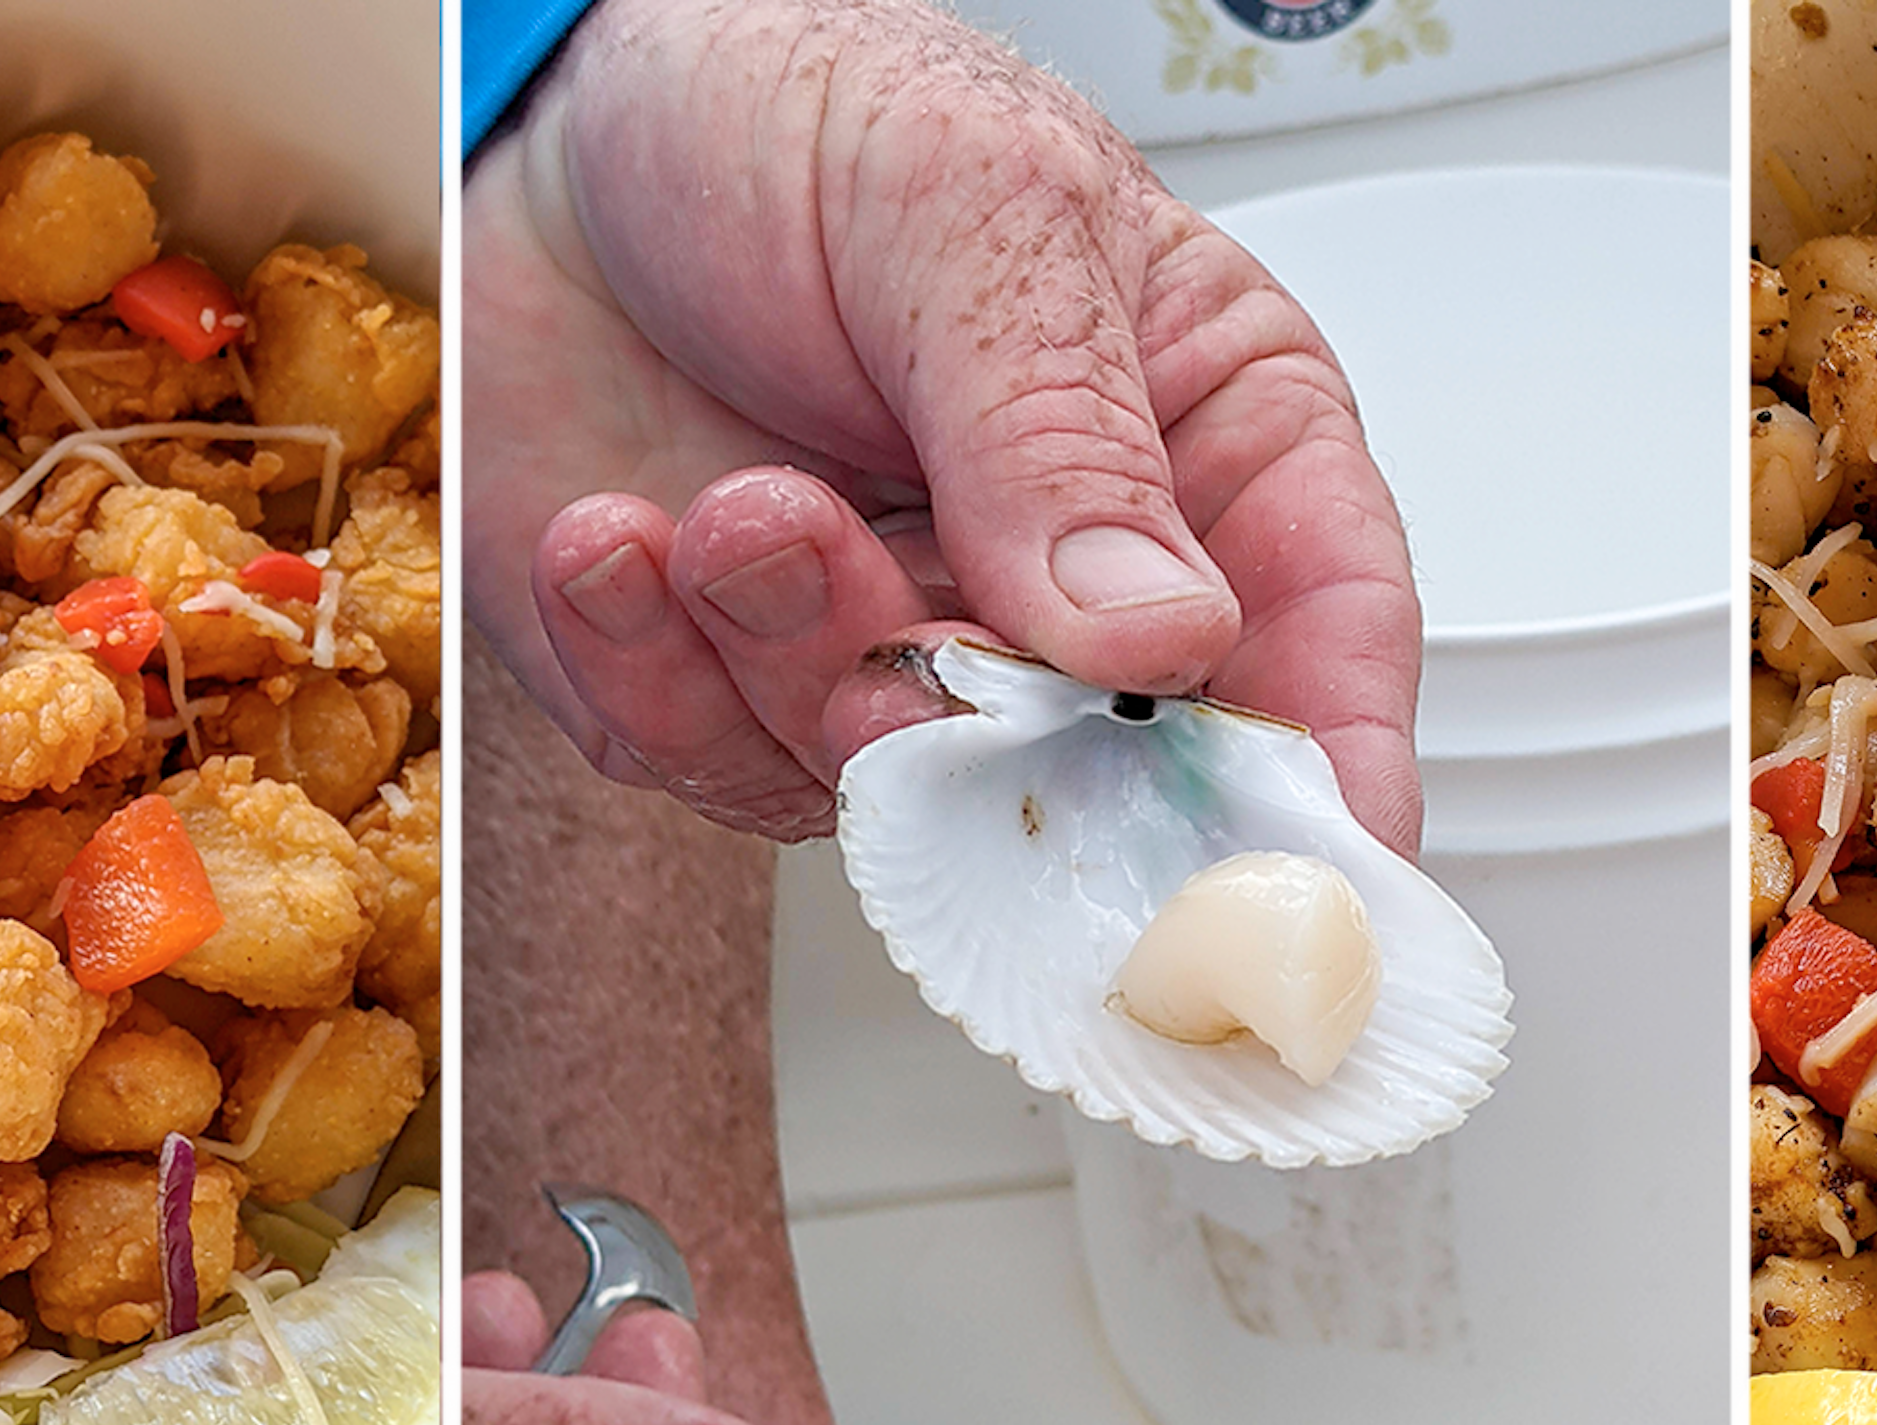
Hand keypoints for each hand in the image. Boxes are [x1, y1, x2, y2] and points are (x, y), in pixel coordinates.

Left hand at [460, 0, 1423, 851]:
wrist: (549, 119)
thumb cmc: (791, 105)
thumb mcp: (969, 208)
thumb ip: (1060, 432)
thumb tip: (1161, 636)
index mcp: (1204, 435)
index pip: (1327, 626)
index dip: (1325, 765)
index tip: (1298, 867)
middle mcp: (1063, 571)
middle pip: (1105, 764)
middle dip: (983, 728)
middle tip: (900, 653)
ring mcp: (902, 641)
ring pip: (896, 786)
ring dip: (793, 660)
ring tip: (733, 509)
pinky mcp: (734, 685)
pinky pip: (713, 760)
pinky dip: (651, 666)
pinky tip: (622, 539)